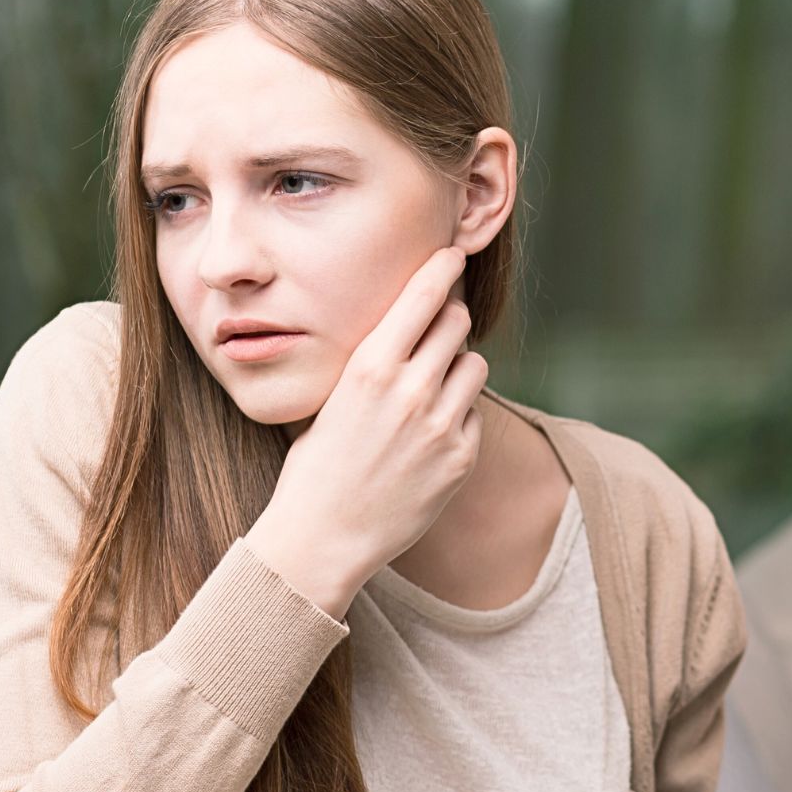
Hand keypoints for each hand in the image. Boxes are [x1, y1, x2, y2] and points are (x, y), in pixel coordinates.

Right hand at [246, 248, 488, 616]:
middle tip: (436, 331)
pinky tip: (428, 439)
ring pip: (474, 364)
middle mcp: (409, 389)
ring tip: (429, 392)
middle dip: (448, 320)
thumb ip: (375, 359)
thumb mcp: (332, 397)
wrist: (321, 537)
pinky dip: (459, 417)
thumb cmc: (317, 464)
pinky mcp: (460, 458)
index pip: (424, 294)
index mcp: (370, 366)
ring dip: (458, 369)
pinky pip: (474, 414)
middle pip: (456, 321)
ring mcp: (440, 425)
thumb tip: (408, 318)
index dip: (443, 268)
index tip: (452, 254)